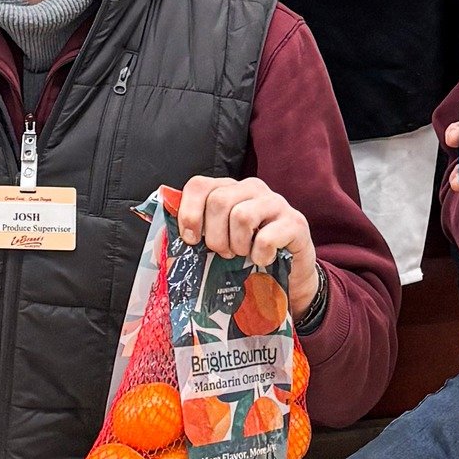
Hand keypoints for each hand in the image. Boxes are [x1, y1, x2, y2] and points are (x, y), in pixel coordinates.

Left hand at [175, 175, 320, 319]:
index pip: (199, 185)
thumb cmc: (248, 255)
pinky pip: (266, 238)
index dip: (189, 212)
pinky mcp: (295, 222)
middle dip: (215, 236)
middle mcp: (252, 188)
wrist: (290, 273)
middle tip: (224, 252)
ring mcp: (275, 203)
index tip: (191, 239)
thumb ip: (196, 233)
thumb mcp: (220, 241)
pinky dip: (260, 255)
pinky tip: (263, 259)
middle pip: (219, 201)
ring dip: (238, 245)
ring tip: (244, 255)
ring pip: (241, 215)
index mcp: (229, 189)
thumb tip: (164, 238)